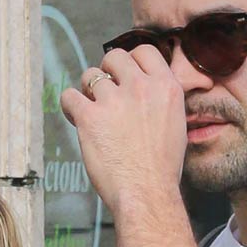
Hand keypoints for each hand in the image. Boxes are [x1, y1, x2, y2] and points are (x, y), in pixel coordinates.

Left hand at [60, 45, 186, 216]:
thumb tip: (146, 90)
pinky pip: (69, 96)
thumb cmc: (161, 170)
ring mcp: (114, 101)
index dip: (131, 61)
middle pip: (114, 57)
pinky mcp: (90, 117)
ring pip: (90, 75)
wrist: (147, 195)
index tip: (125, 74)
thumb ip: (161, 101)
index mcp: (166, 87)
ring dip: (88, 90)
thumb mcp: (176, 125)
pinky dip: (69, 105)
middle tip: (107, 94)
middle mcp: (140, 88)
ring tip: (93, 110)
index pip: (144, 51)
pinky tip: (76, 117)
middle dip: (108, 72)